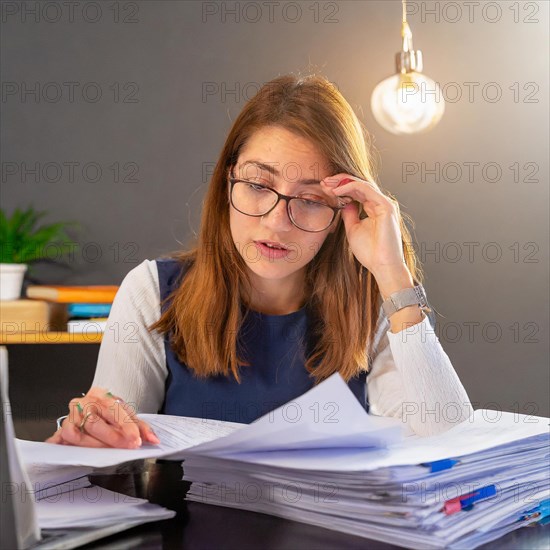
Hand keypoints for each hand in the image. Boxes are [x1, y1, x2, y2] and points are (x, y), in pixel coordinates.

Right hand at [45, 387, 159, 447]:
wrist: (93, 409)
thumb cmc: (111, 413)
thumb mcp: (128, 416)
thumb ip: (142, 428)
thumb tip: (154, 440)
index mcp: (101, 396)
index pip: (113, 409)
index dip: (125, 426)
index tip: (135, 439)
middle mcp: (83, 404)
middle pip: (94, 423)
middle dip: (112, 438)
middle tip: (127, 447)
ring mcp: (70, 417)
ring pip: (78, 434)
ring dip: (96, 446)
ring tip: (110, 453)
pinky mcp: (62, 430)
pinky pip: (64, 440)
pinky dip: (72, 448)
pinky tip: (82, 453)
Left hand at [321, 174, 407, 278]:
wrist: (382, 266)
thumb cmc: (370, 252)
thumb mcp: (353, 229)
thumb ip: (349, 214)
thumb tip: (343, 202)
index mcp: (375, 208)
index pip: (357, 191)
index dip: (340, 187)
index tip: (324, 188)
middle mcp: (380, 203)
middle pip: (358, 184)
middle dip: (339, 181)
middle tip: (323, 182)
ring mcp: (384, 203)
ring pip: (361, 184)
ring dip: (342, 182)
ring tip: (327, 184)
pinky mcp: (385, 206)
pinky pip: (365, 189)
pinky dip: (349, 187)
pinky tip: (336, 191)